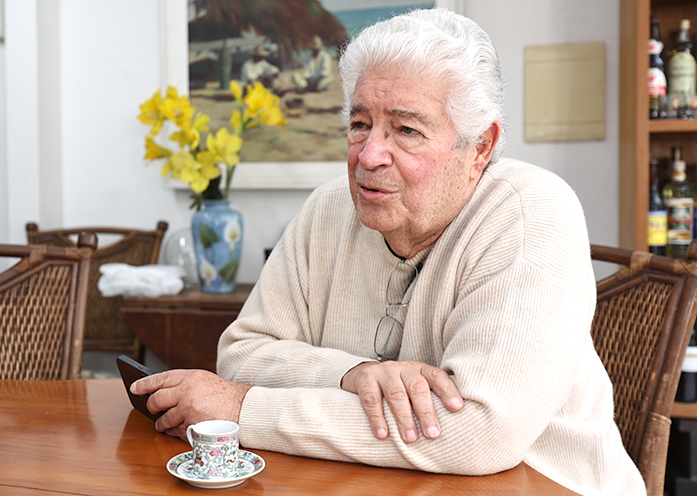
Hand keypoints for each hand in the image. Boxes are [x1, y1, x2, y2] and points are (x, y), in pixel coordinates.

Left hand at [131, 369, 250, 438]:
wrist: (243, 408)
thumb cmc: (224, 395)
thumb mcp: (204, 380)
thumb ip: (183, 383)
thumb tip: (160, 392)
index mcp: (190, 376)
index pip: (160, 378)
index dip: (144, 384)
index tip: (134, 388)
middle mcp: (187, 390)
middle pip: (157, 399)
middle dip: (151, 406)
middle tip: (151, 409)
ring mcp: (188, 408)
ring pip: (164, 418)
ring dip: (162, 423)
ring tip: (163, 423)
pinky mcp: (191, 424)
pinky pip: (175, 430)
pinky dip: (174, 431)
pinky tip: (177, 428)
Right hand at [341, 361, 463, 443]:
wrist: (362, 374)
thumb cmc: (396, 387)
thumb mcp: (413, 388)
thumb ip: (429, 399)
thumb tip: (452, 425)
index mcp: (420, 369)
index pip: (437, 376)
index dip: (447, 391)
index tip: (456, 407)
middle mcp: (403, 368)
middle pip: (417, 387)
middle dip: (426, 412)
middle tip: (432, 434)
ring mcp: (384, 372)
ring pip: (396, 394)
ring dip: (404, 418)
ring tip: (410, 438)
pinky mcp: (365, 378)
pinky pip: (371, 399)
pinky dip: (377, 418)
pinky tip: (382, 434)